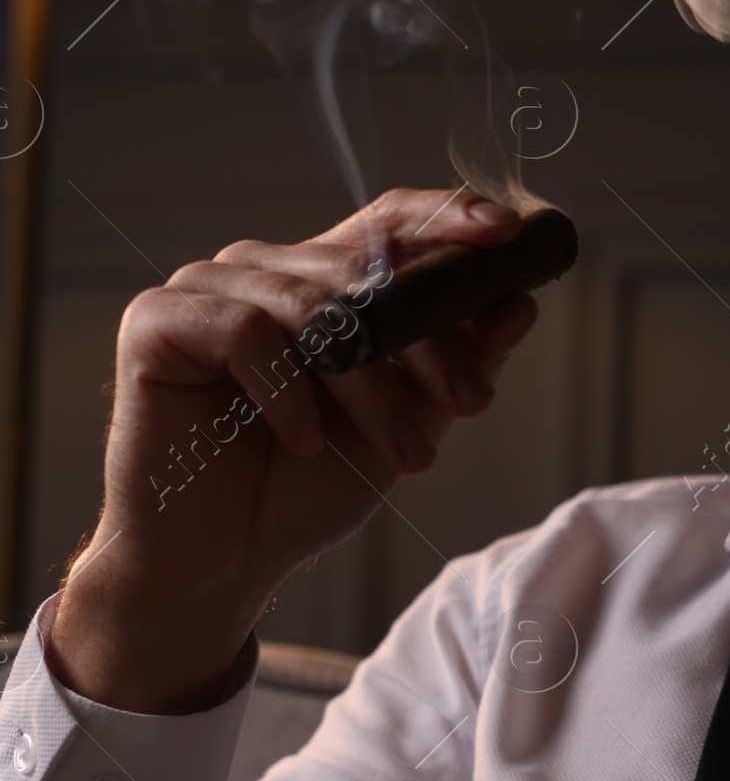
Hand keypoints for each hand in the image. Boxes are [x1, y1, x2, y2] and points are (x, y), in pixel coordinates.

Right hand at [49, 189, 538, 713]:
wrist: (222, 563)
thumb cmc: (305, 487)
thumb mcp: (407, 424)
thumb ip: (459, 364)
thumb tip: (520, 303)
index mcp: (323, 281)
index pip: (389, 223)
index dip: (447, 217)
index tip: (507, 233)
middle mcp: (264, 271)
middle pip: (363, 269)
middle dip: (431, 341)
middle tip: (471, 403)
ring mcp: (206, 289)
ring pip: (311, 307)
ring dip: (373, 386)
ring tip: (407, 455)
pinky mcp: (157, 322)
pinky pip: (242, 332)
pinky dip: (287, 391)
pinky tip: (304, 441)